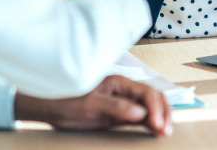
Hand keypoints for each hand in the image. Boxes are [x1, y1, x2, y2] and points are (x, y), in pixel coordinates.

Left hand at [14, 75, 171, 136]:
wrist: (50, 107)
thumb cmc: (66, 101)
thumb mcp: (89, 105)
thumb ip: (115, 107)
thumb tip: (140, 113)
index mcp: (118, 82)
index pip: (146, 92)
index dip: (155, 107)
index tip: (157, 125)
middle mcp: (124, 90)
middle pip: (153, 97)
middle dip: (163, 112)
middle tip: (165, 131)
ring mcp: (123, 102)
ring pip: (150, 107)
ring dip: (160, 117)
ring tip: (164, 133)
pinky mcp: (120, 114)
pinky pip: (141, 117)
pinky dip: (151, 123)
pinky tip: (155, 132)